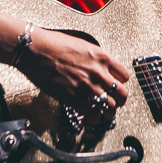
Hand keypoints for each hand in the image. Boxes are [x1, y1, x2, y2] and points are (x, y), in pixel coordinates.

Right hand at [16, 27, 130, 123]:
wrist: (36, 50)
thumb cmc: (53, 44)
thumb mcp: (82, 45)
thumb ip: (94, 59)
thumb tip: (98, 68)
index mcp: (102, 57)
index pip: (124, 75)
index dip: (121, 82)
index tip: (117, 85)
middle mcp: (98, 73)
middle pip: (122, 93)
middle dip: (120, 99)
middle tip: (116, 102)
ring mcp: (87, 87)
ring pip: (111, 106)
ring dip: (108, 111)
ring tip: (105, 113)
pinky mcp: (74, 98)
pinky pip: (92, 114)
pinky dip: (93, 118)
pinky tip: (90, 117)